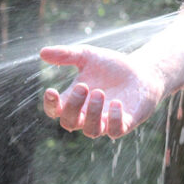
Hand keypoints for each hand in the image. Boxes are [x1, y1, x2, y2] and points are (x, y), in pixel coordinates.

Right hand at [40, 45, 163, 138]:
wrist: (142, 71)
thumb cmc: (112, 67)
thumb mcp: (88, 56)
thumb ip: (66, 55)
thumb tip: (42, 52)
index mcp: (75, 100)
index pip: (55, 111)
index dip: (50, 105)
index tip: (51, 90)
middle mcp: (88, 115)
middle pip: (70, 123)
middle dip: (73, 106)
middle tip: (83, 86)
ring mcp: (106, 121)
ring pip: (92, 130)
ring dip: (93, 113)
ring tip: (99, 93)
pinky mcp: (125, 123)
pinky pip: (115, 131)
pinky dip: (114, 120)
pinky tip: (116, 103)